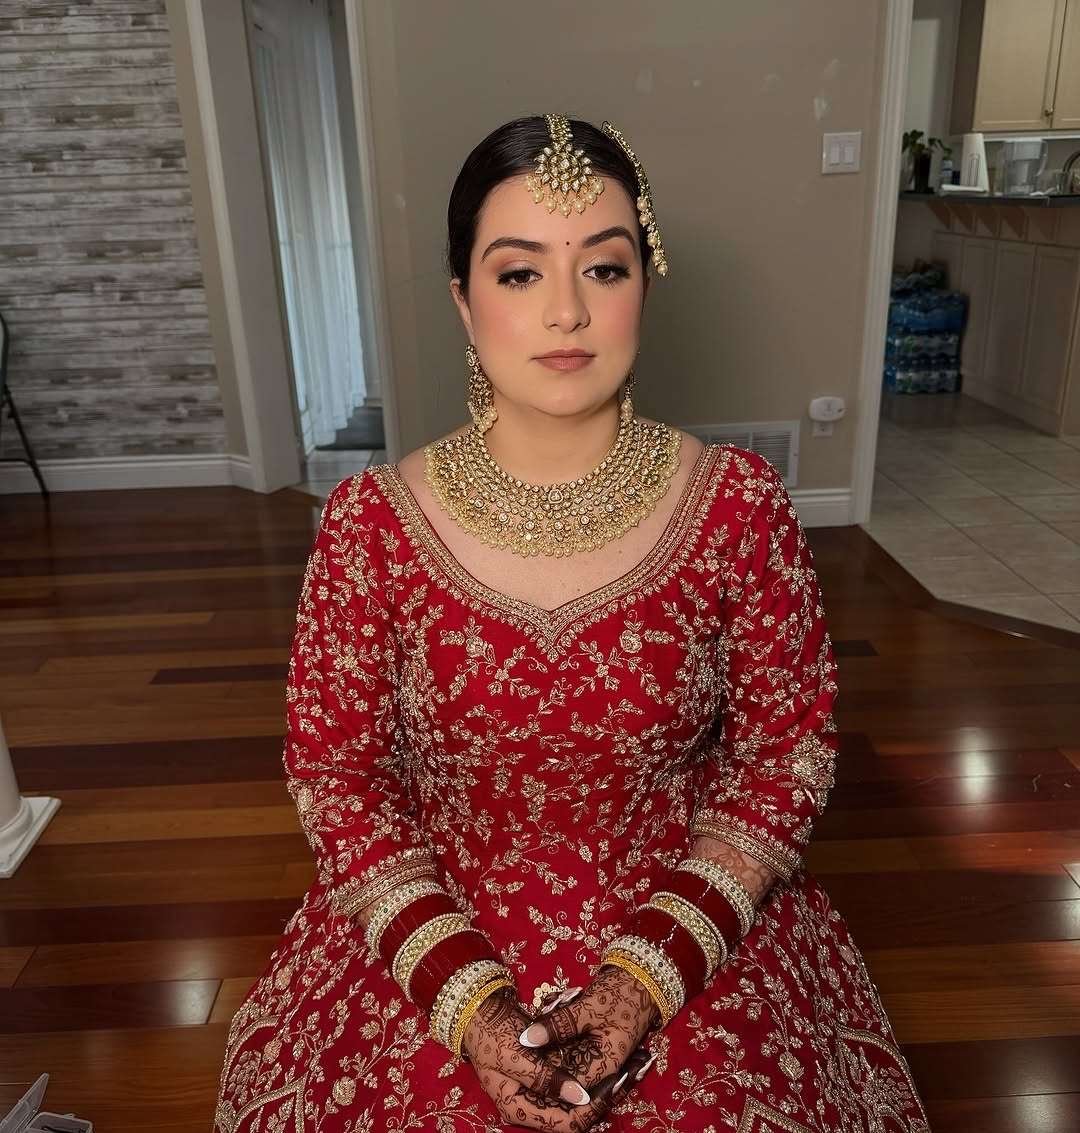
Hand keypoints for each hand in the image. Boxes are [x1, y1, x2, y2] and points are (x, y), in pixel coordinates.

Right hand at [461, 984, 651, 1131]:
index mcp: (518, 1108)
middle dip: (600, 1096)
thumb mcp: (517, 1055)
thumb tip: (581, 1098)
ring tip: (625, 1066)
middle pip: (572, 1113)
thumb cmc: (492, 1032)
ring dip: (597, 1084)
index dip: (591, 1110)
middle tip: (626, 1075)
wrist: (477, 1006)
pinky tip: (604, 1060)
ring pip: (573, 1097)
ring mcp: (536, 1089)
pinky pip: (568, 1080)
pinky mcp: (542, 1073)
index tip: (614, 1087)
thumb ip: (546, 1078)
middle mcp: (529, 1104)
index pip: (565, 1124)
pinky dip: (585, 1071)